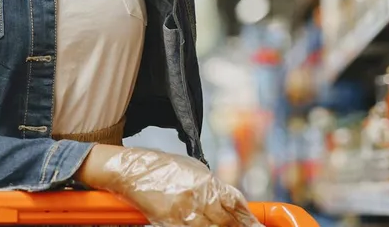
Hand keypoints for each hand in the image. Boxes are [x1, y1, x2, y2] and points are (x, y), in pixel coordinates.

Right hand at [77, 145, 258, 226]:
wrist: (133, 170)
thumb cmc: (163, 168)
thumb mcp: (194, 170)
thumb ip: (213, 187)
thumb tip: (230, 203)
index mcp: (206, 181)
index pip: (235, 203)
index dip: (248, 219)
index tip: (256, 226)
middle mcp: (198, 197)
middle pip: (226, 222)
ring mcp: (184, 212)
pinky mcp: (169, 223)